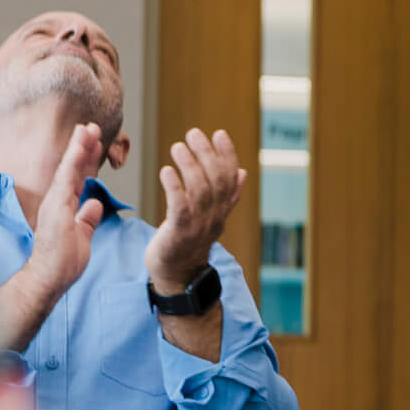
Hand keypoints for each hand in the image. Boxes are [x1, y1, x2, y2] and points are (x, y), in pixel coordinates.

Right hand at [24, 122, 106, 300]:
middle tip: (93, 126)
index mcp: (64, 206)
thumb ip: (87, 219)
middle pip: (72, 168)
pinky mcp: (56, 208)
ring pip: (68, 168)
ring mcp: (55, 203)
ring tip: (88, 128)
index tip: (94, 141)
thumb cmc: (61, 262)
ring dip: (79, 147)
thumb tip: (94, 205)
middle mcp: (57, 201)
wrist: (46, 279)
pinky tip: (81, 146)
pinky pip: (66, 179)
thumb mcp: (81, 236)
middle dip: (83, 147)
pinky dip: (74, 161)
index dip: (86, 159)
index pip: (77, 178)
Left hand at [146, 127, 245, 290]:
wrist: (177, 276)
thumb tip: (242, 172)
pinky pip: (181, 207)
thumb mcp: (210, 217)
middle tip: (193, 133)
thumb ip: (226, 195)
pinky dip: (175, 187)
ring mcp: (198, 226)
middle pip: (217, 180)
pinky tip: (166, 171)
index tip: (220, 133)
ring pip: (201, 190)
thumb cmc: (188, 242)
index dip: (227, 155)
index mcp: (222, 211)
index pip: (231, 178)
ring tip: (178, 147)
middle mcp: (215, 217)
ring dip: (190, 165)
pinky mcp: (179, 234)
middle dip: (207, 153)